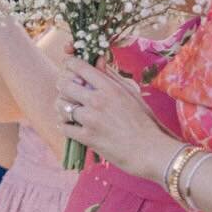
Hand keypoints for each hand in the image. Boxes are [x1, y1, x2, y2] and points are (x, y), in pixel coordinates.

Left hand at [56, 57, 175, 180]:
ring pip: (61, 105)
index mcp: (110, 88)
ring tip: (68, 109)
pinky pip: (64, 127)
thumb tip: (98, 60)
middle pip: (64, 84)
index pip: (80, 67)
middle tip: (67, 90)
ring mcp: (91, 119)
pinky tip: (70, 125)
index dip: (70, 63)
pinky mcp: (87, 137)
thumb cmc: (144, 121)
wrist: (150, 150)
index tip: (68, 65)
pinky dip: (64, 125)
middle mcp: (98, 101)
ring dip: (62, 106)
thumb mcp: (131, 94)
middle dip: (63, 85)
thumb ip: (112, 77)